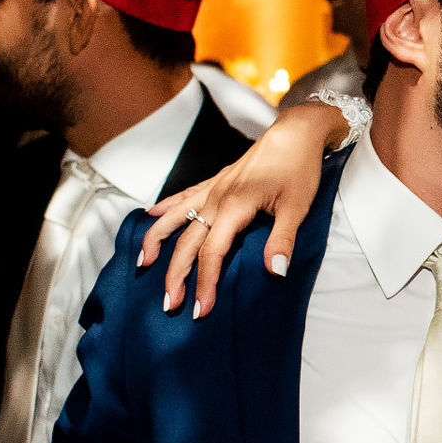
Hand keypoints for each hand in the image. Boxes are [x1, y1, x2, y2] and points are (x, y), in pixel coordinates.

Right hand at [139, 100, 346, 317]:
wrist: (295, 133)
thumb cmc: (299, 168)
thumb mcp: (297, 207)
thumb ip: (282, 240)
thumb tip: (274, 271)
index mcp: (234, 207)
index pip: (212, 253)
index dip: (205, 283)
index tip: (201, 310)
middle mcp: (216, 198)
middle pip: (187, 242)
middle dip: (175, 275)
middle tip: (170, 304)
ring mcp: (213, 188)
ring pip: (176, 217)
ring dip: (157, 241)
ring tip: (142, 263)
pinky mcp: (216, 181)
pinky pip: (183, 196)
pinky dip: (166, 208)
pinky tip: (150, 214)